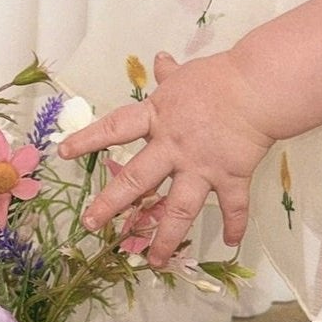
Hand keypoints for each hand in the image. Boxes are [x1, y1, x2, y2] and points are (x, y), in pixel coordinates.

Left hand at [57, 50, 273, 266]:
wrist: (257, 87)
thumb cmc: (219, 77)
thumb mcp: (186, 75)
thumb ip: (169, 75)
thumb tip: (160, 60)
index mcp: (157, 118)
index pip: (114, 129)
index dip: (88, 140)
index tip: (64, 154)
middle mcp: (173, 147)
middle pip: (136, 181)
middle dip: (111, 205)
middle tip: (91, 225)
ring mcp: (201, 166)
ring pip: (178, 209)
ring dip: (165, 237)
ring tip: (154, 261)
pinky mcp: (231, 176)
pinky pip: (234, 206)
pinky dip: (235, 224)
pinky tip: (232, 243)